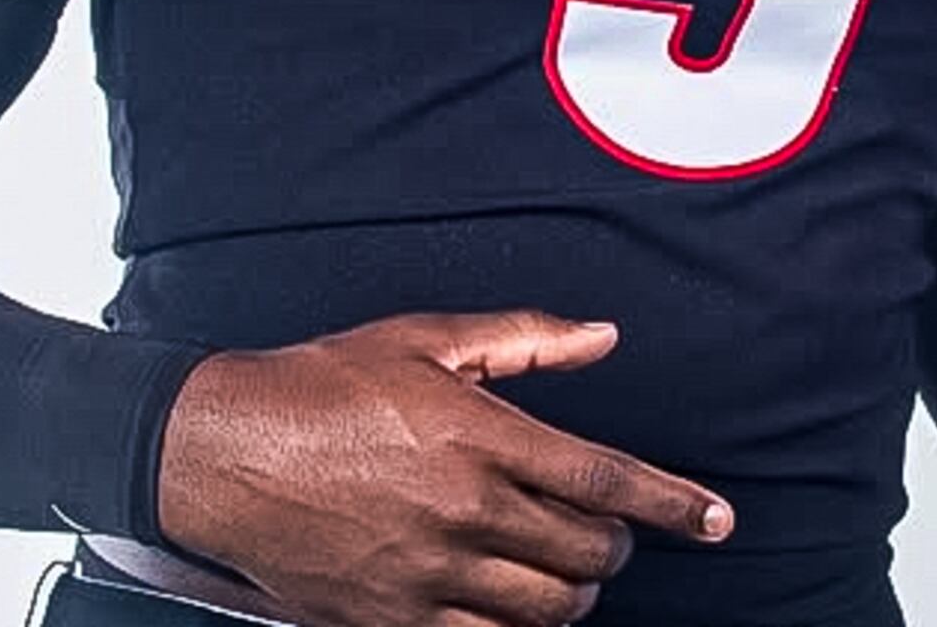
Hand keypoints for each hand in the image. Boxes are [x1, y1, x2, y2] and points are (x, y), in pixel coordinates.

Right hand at [155, 309, 733, 626]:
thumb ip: (526, 340)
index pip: (604, 480)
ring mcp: (427, 572)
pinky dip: (511, 625)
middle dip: (614, 549)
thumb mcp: (425, 341)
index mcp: (479, 436)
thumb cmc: (320, 386)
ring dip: (571, 593)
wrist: (219, 452)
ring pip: (544, 608)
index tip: (717, 520)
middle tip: (606, 534)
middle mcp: (463, 510)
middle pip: (585, 554)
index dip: (672, 504)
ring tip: (563, 571)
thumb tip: (604, 337)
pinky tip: (507, 601)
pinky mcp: (391, 616)